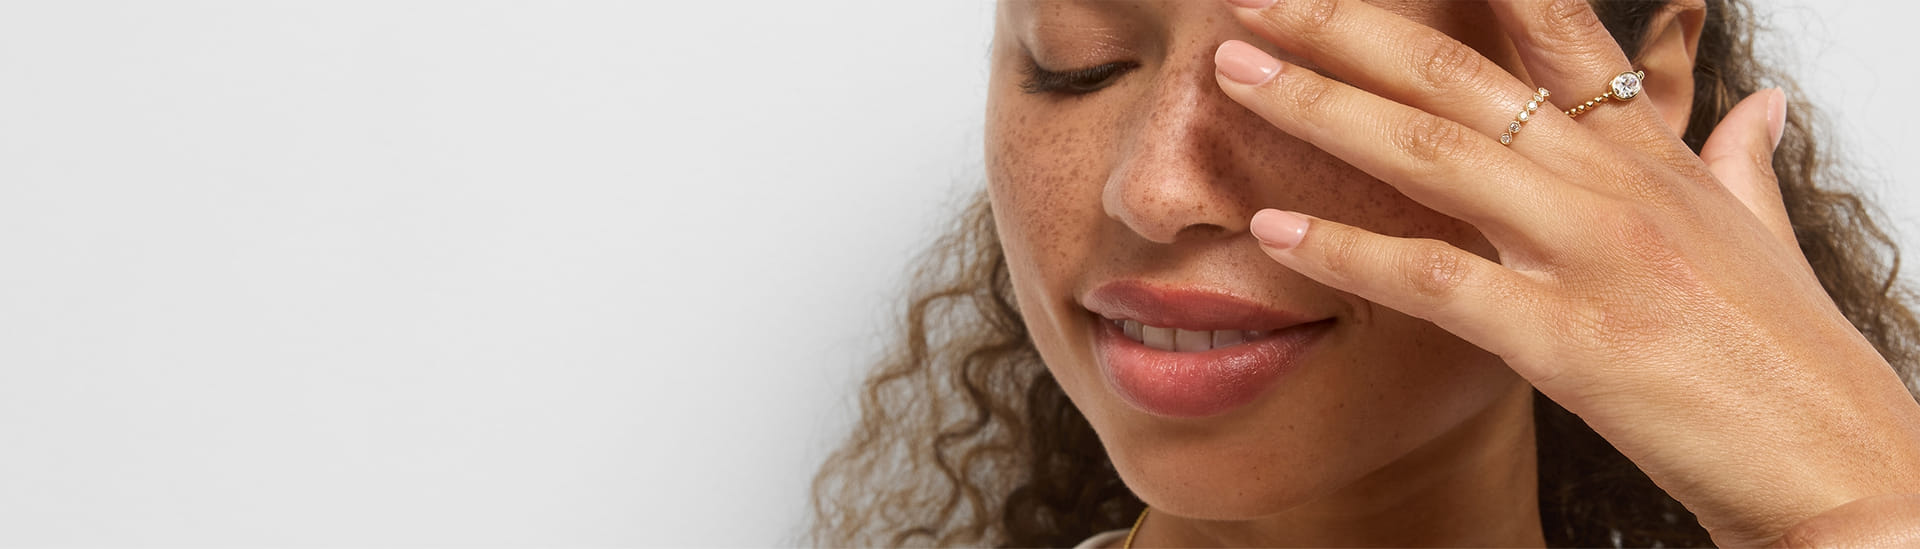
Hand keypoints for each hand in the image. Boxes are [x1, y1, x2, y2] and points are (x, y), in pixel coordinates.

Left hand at [1208, 0, 1919, 543]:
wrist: (1844, 467)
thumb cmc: (1790, 358)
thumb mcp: (1762, 237)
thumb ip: (1739, 160)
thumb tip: (1758, 104)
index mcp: (1653, 155)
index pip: (1554, 29)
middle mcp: (1616, 185)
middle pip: (1460, 76)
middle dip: (1347, 30)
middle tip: (1258, 4)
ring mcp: (1592, 254)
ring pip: (1432, 153)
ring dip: (1320, 108)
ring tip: (1237, 76)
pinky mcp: (1568, 339)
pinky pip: (1434, 280)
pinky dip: (1347, 251)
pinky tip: (1275, 231)